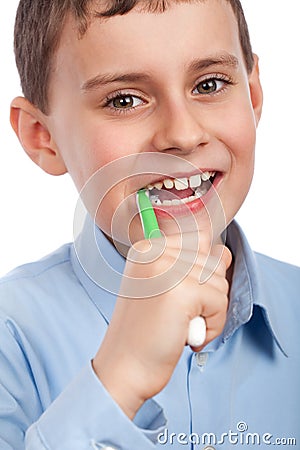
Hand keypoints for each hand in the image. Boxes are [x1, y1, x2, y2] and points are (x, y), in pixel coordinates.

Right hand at [92, 231, 231, 418]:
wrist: (123, 368)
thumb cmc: (143, 333)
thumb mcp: (164, 287)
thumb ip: (191, 266)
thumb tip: (223, 254)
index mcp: (147, 248)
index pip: (199, 240)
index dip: (199, 273)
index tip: (177, 297)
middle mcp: (155, 252)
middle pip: (213, 261)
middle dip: (207, 294)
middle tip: (179, 315)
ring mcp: (167, 269)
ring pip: (220, 282)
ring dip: (210, 311)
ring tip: (181, 325)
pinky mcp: (182, 291)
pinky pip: (220, 302)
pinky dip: (211, 326)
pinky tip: (185, 336)